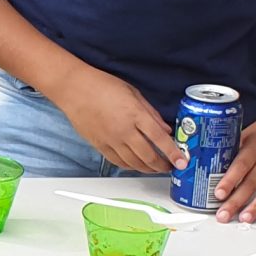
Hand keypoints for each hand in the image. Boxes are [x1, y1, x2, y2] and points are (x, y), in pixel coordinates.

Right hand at [53, 64, 185, 173]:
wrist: (74, 89)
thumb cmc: (101, 86)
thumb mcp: (133, 93)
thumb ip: (150, 113)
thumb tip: (164, 128)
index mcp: (135, 114)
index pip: (159, 138)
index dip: (173, 153)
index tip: (182, 161)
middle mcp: (124, 130)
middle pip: (148, 156)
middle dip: (163, 165)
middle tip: (170, 166)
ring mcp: (111, 140)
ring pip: (134, 163)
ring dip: (148, 169)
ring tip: (156, 168)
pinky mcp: (100, 145)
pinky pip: (118, 162)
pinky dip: (131, 166)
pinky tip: (137, 165)